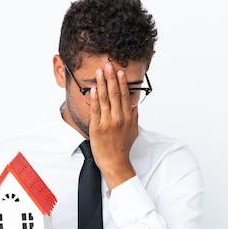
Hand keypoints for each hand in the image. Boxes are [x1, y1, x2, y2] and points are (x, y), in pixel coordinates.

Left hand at [88, 63, 138, 189]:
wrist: (115, 163)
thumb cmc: (123, 149)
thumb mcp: (133, 132)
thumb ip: (134, 117)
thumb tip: (134, 105)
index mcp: (127, 118)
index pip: (124, 95)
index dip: (122, 82)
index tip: (120, 71)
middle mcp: (118, 118)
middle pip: (114, 94)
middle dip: (111, 78)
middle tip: (108, 65)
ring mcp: (107, 123)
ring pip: (104, 99)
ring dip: (101, 84)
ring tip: (99, 72)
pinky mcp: (97, 128)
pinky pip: (95, 110)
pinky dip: (94, 98)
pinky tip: (93, 89)